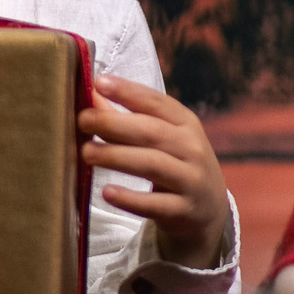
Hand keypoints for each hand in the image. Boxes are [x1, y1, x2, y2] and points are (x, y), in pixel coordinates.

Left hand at [78, 75, 230, 268]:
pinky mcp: (184, 210)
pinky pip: (154, 204)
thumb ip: (128, 119)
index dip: (128, 92)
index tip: (99, 83)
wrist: (210, 209)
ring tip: (85, 153)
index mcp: (186, 124)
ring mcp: (190, 180)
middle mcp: (192, 148)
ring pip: (152, 164)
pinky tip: (107, 191)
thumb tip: (92, 94)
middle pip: (151, 131)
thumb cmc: (177, 163)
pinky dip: (130, 198)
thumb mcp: (164, 138)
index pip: (156, 102)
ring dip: (116, 156)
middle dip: (114, 123)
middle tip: (82, 120)